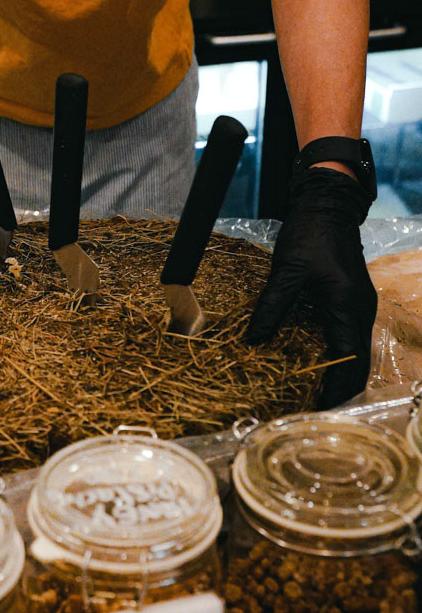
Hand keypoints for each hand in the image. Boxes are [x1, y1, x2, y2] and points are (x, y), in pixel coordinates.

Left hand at [246, 167, 376, 408]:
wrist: (328, 205)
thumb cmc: (310, 234)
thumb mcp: (286, 272)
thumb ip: (271, 308)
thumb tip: (252, 342)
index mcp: (347, 307)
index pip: (348, 361)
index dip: (334, 389)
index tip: (315, 408)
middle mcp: (361, 311)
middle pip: (357, 363)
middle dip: (337, 388)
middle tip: (310, 407)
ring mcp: (359, 306)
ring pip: (354, 351)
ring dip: (336, 372)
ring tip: (309, 390)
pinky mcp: (352, 300)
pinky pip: (348, 336)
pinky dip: (334, 354)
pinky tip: (312, 361)